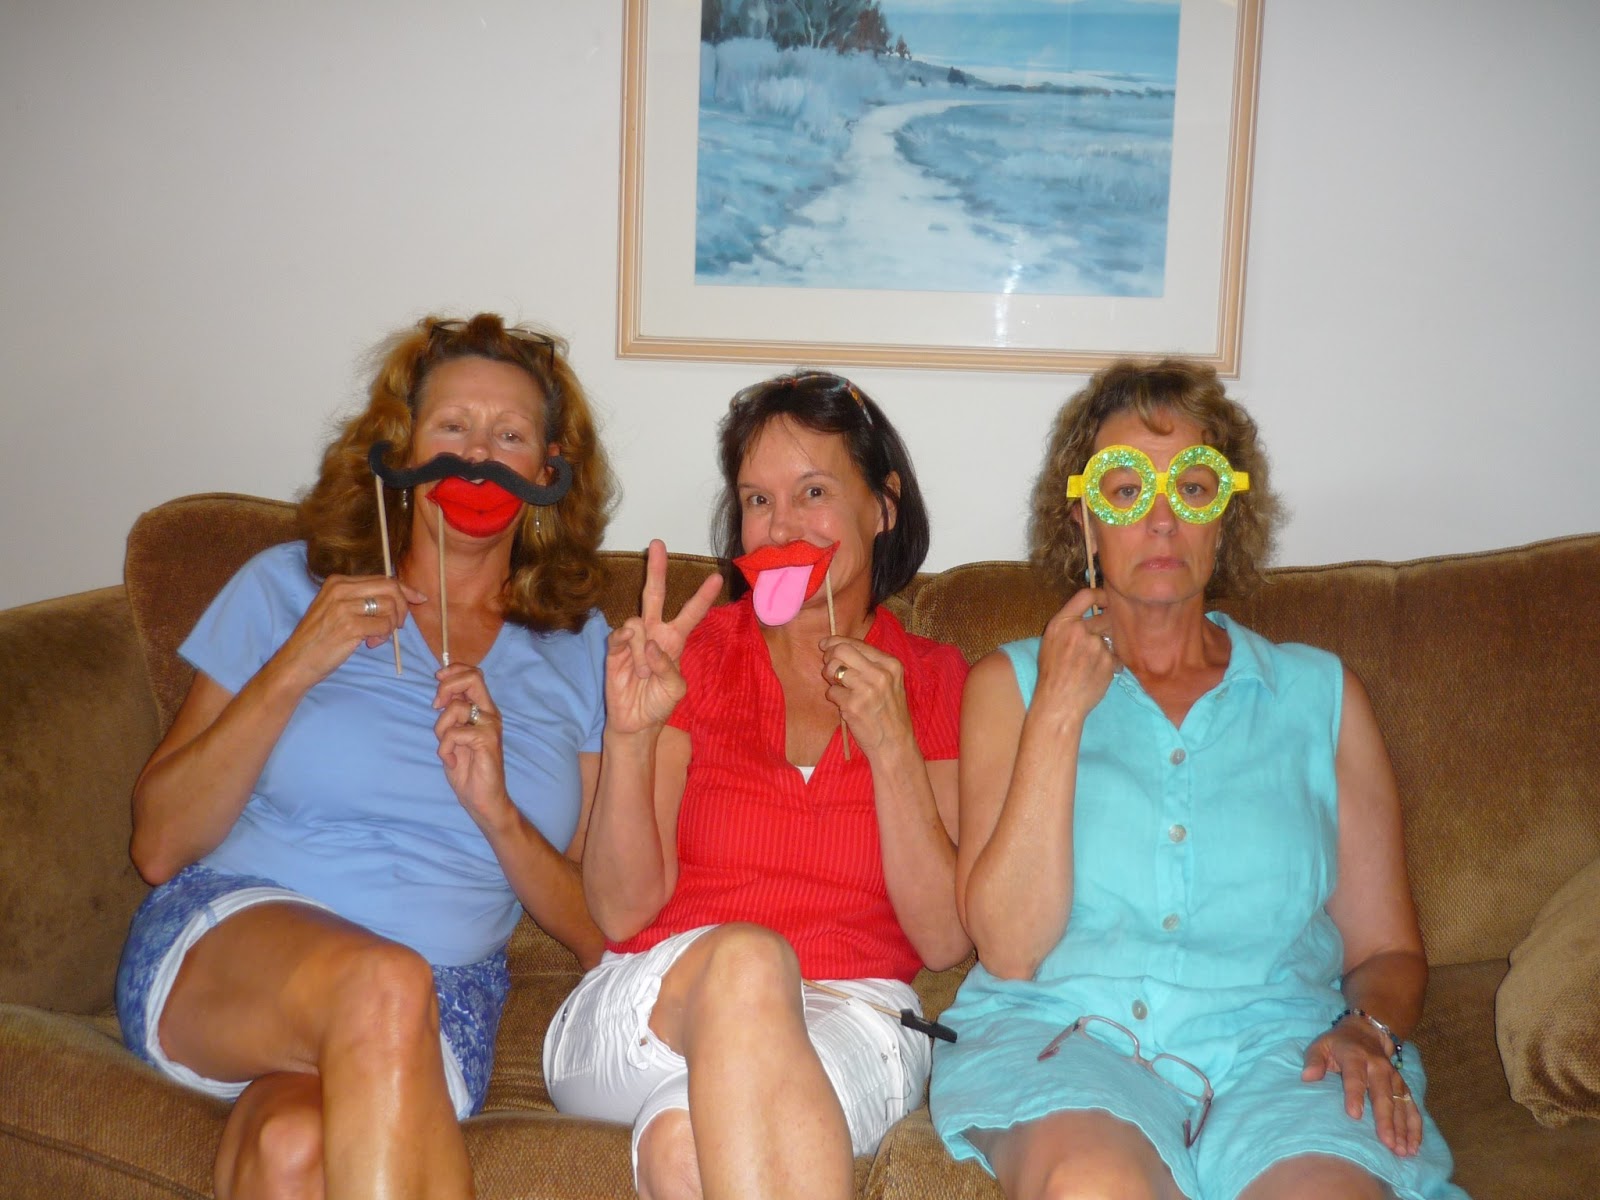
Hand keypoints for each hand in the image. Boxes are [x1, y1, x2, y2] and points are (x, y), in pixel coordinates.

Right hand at [272, 573, 424, 690]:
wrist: (296, 662)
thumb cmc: (320, 638)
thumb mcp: (338, 609)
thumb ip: (363, 600)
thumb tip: (402, 596)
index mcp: (337, 582)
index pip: (382, 578)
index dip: (405, 589)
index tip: (419, 598)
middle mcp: (340, 589)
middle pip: (390, 587)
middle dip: (402, 607)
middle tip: (396, 625)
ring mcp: (343, 606)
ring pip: (390, 606)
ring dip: (390, 625)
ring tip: (376, 637)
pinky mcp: (349, 625)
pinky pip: (384, 625)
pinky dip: (384, 635)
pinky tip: (370, 642)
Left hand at [433, 663, 513, 834]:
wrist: (482, 799)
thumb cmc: (468, 769)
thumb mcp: (454, 735)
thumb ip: (452, 713)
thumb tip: (442, 690)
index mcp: (482, 709)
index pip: (473, 674)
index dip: (453, 671)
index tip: (437, 680)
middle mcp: (489, 713)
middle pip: (473, 678)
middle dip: (447, 687)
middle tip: (436, 705)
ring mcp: (490, 726)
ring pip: (456, 708)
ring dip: (440, 728)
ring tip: (446, 747)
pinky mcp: (487, 740)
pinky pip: (454, 733)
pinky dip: (444, 749)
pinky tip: (451, 762)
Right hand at [604, 540, 721, 734]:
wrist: (635, 722)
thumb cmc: (660, 702)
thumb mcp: (676, 689)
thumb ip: (668, 668)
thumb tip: (651, 644)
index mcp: (674, 640)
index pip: (691, 613)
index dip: (703, 596)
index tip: (716, 576)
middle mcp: (654, 633)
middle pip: (654, 594)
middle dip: (656, 569)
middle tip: (657, 543)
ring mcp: (633, 639)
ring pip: (637, 622)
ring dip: (642, 650)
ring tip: (643, 674)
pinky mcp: (615, 650)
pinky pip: (619, 634)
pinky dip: (625, 641)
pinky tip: (628, 652)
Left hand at [820, 636, 913, 755]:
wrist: (895, 744)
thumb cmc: (890, 713)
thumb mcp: (890, 682)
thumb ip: (870, 664)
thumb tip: (837, 646)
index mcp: (891, 664)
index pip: (856, 643)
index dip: (836, 642)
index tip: (825, 644)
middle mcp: (880, 673)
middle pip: (841, 650)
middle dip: (829, 656)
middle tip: (829, 667)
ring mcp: (866, 689)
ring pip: (833, 669)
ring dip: (830, 678)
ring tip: (840, 688)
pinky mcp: (853, 705)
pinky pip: (832, 692)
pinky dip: (834, 698)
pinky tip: (846, 706)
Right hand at [1032, 588, 1118, 722]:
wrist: (1058, 703)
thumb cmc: (1051, 675)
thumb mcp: (1050, 643)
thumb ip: (1068, 626)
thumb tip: (1091, 614)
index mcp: (1060, 623)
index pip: (1086, 595)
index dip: (1100, 595)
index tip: (1107, 600)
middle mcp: (1078, 630)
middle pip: (1104, 617)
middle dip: (1106, 628)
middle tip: (1098, 643)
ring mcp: (1095, 646)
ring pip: (1110, 639)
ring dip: (1105, 650)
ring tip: (1090, 666)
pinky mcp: (1108, 661)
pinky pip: (1116, 657)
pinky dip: (1110, 665)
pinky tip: (1096, 675)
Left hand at [1301, 1023, 1422, 1155]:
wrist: (1366, 1031)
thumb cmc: (1338, 1044)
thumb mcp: (1320, 1045)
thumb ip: (1313, 1060)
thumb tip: (1307, 1077)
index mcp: (1355, 1057)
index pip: (1355, 1077)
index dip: (1355, 1095)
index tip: (1354, 1115)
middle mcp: (1378, 1067)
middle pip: (1383, 1095)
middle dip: (1386, 1120)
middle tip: (1387, 1143)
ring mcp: (1393, 1077)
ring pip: (1400, 1104)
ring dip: (1403, 1128)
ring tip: (1402, 1151)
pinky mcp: (1403, 1086)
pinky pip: (1412, 1107)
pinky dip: (1415, 1127)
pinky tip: (1414, 1146)